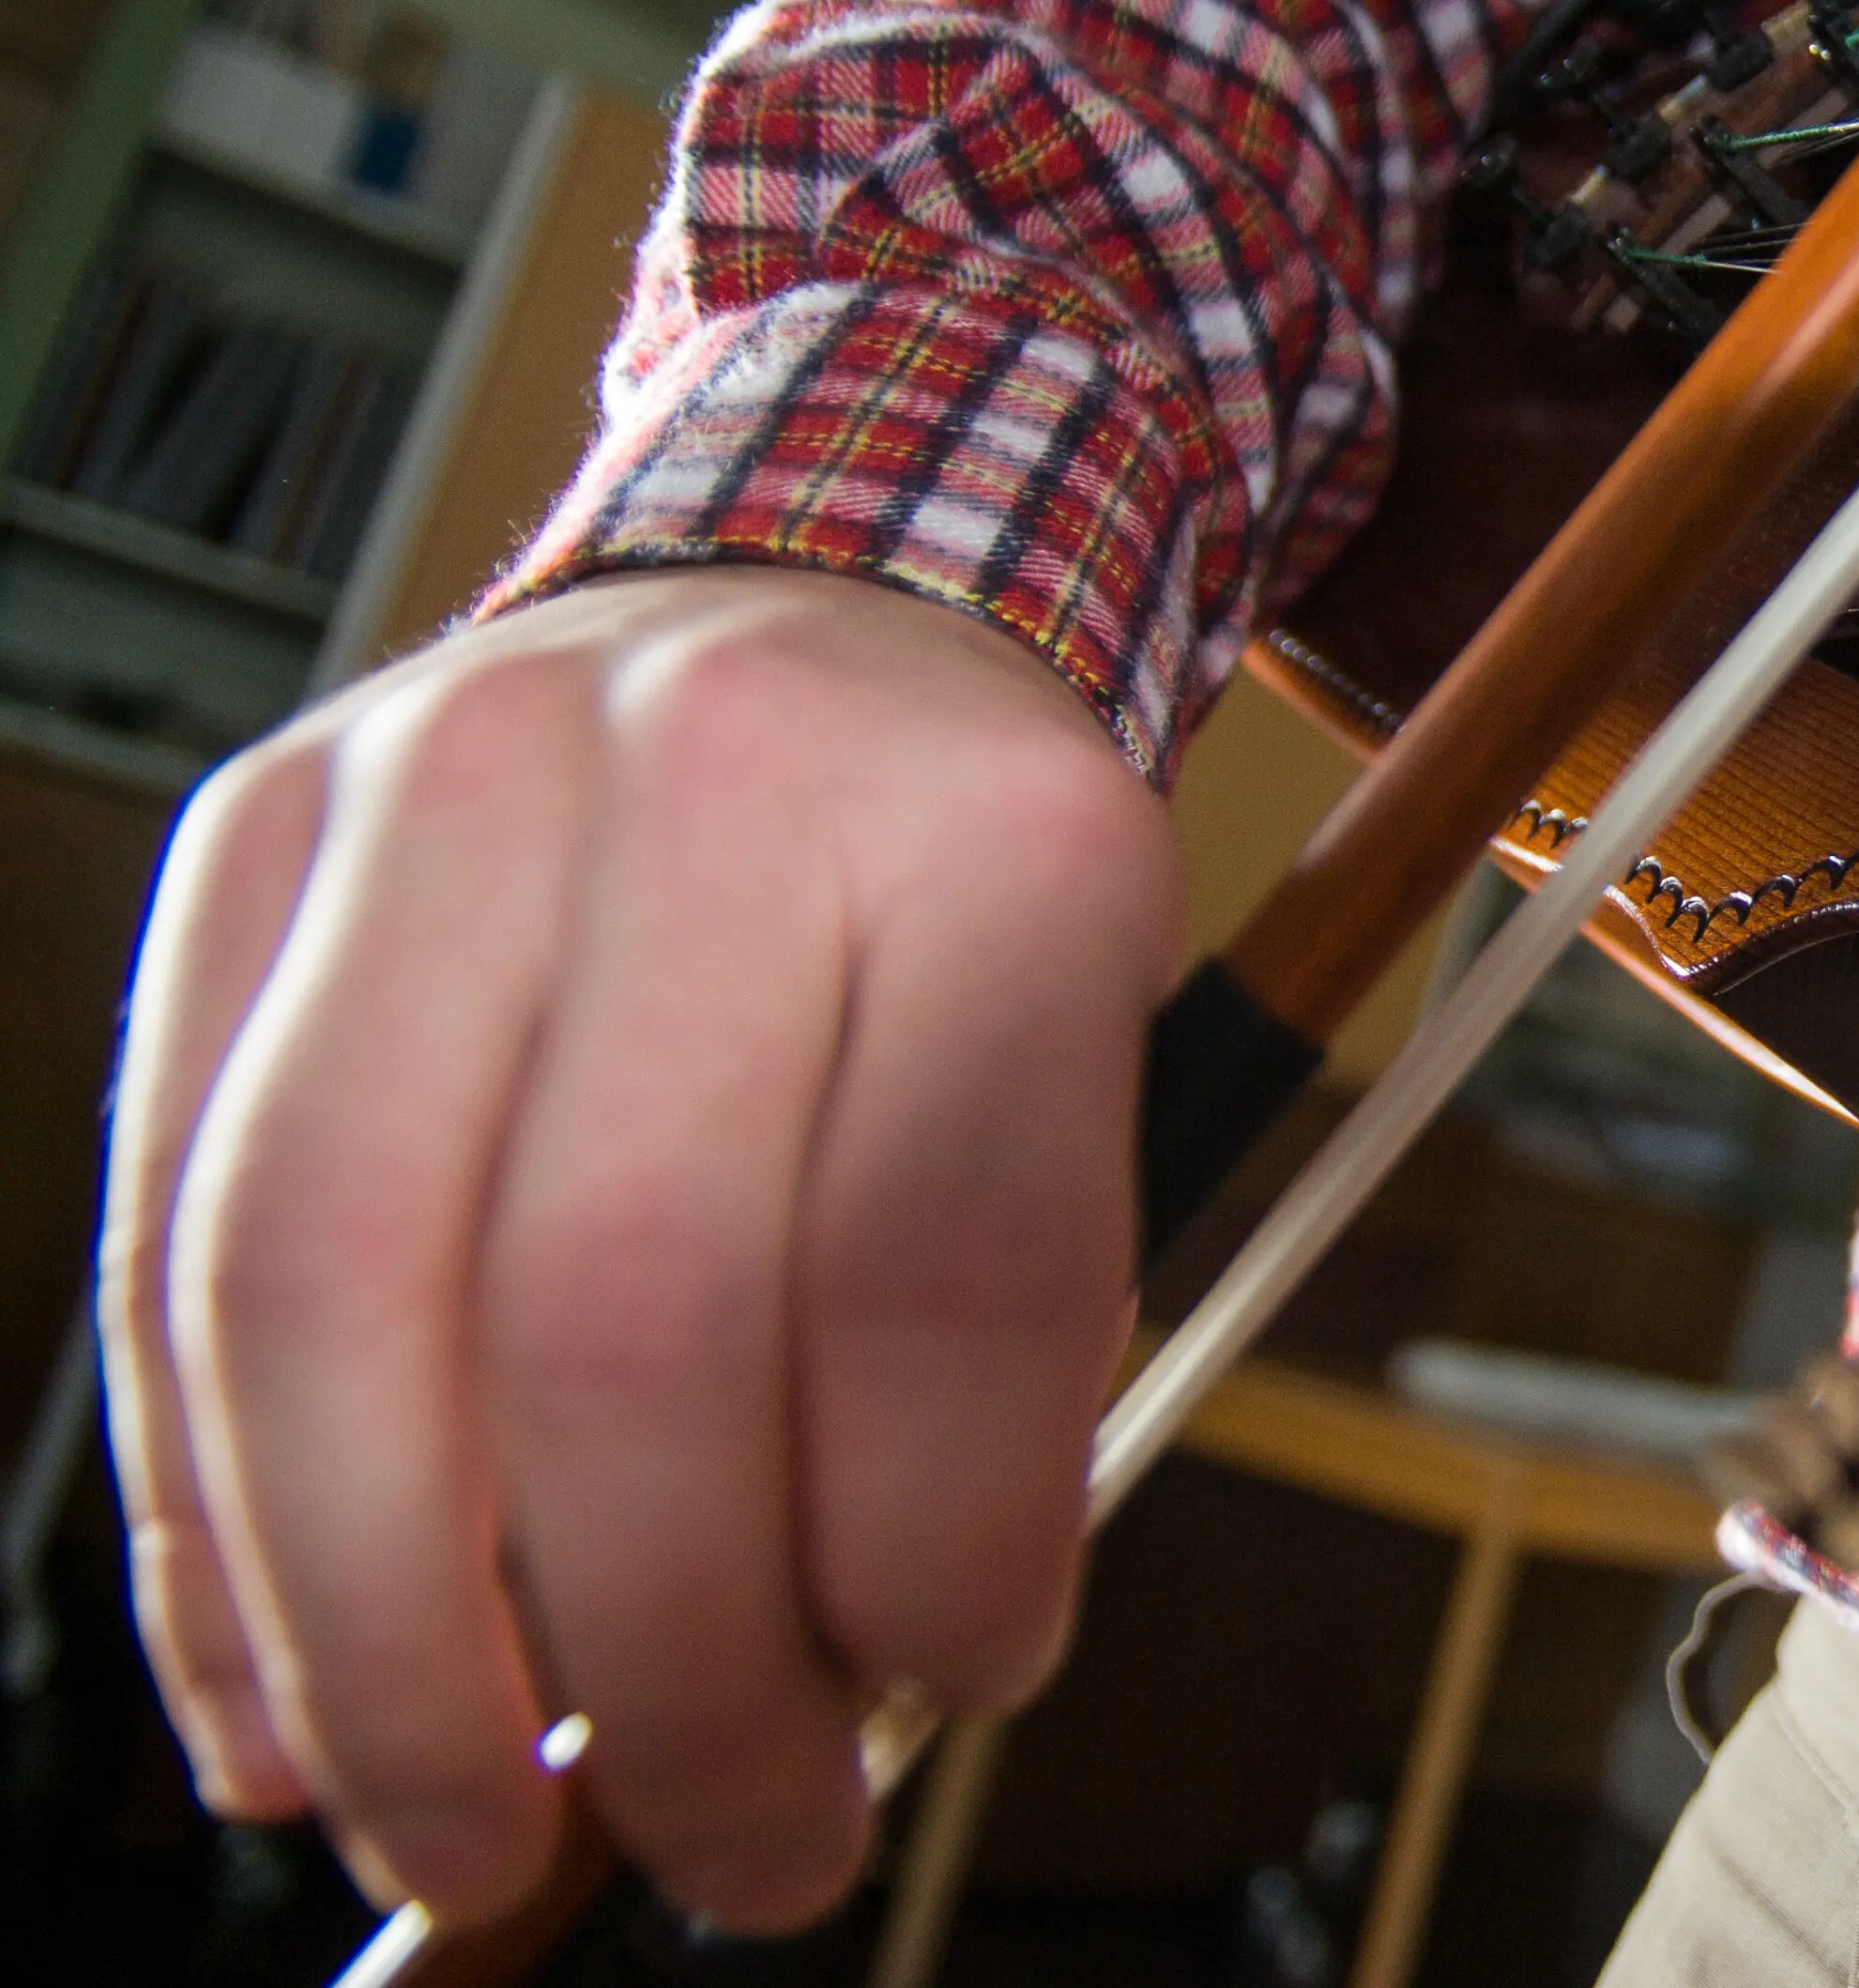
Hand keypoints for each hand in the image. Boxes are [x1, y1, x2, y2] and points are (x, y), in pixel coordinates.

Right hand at [100, 565, 1184, 1930]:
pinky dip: (218, 1540)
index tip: (946, 1692)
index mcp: (990, 839)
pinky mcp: (240, 858)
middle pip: (619, 1316)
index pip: (941, 1266)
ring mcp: (434, 796)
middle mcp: (702, 780)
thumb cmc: (958, 887)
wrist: (818, 606)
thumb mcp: (1102, 1057)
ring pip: (330, 1301)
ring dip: (387, 1655)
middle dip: (660, 1671)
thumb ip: (1007, 1349)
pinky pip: (170, 1256)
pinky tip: (291, 1709)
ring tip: (467, 1836)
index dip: (930, 1551)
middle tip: (727, 1838)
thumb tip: (857, 1680)